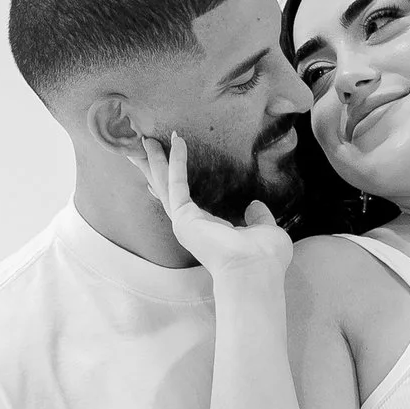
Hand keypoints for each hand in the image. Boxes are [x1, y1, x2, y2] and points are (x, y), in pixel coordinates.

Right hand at [133, 132, 292, 280]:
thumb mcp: (265, 230)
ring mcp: (185, 222)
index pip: (183, 200)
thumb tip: (255, 206)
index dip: (174, 178)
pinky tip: (177, 142)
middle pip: (166, 189)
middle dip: (154, 166)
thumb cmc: (264, 259)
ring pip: (164, 185)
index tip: (167, 159)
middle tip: (144, 143)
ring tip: (147, 138)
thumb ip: (258, 218)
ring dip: (156, 160)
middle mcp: (191, 225)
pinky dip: (176, 162)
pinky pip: (177, 183)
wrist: (257, 270)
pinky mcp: (185, 217)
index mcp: (207, 229)